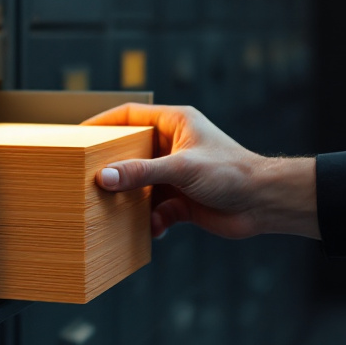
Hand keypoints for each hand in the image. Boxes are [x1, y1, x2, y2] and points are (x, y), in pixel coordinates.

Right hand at [82, 103, 318, 239]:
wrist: (266, 204)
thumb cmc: (233, 172)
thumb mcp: (181, 168)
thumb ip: (141, 172)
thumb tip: (104, 177)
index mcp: (175, 124)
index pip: (130, 115)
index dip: (103, 122)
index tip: (79, 134)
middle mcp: (173, 146)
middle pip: (130, 151)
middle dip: (112, 166)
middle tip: (87, 174)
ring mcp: (176, 174)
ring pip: (140, 184)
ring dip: (130, 199)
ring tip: (113, 209)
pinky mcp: (182, 200)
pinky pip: (156, 209)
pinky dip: (152, 221)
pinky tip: (154, 229)